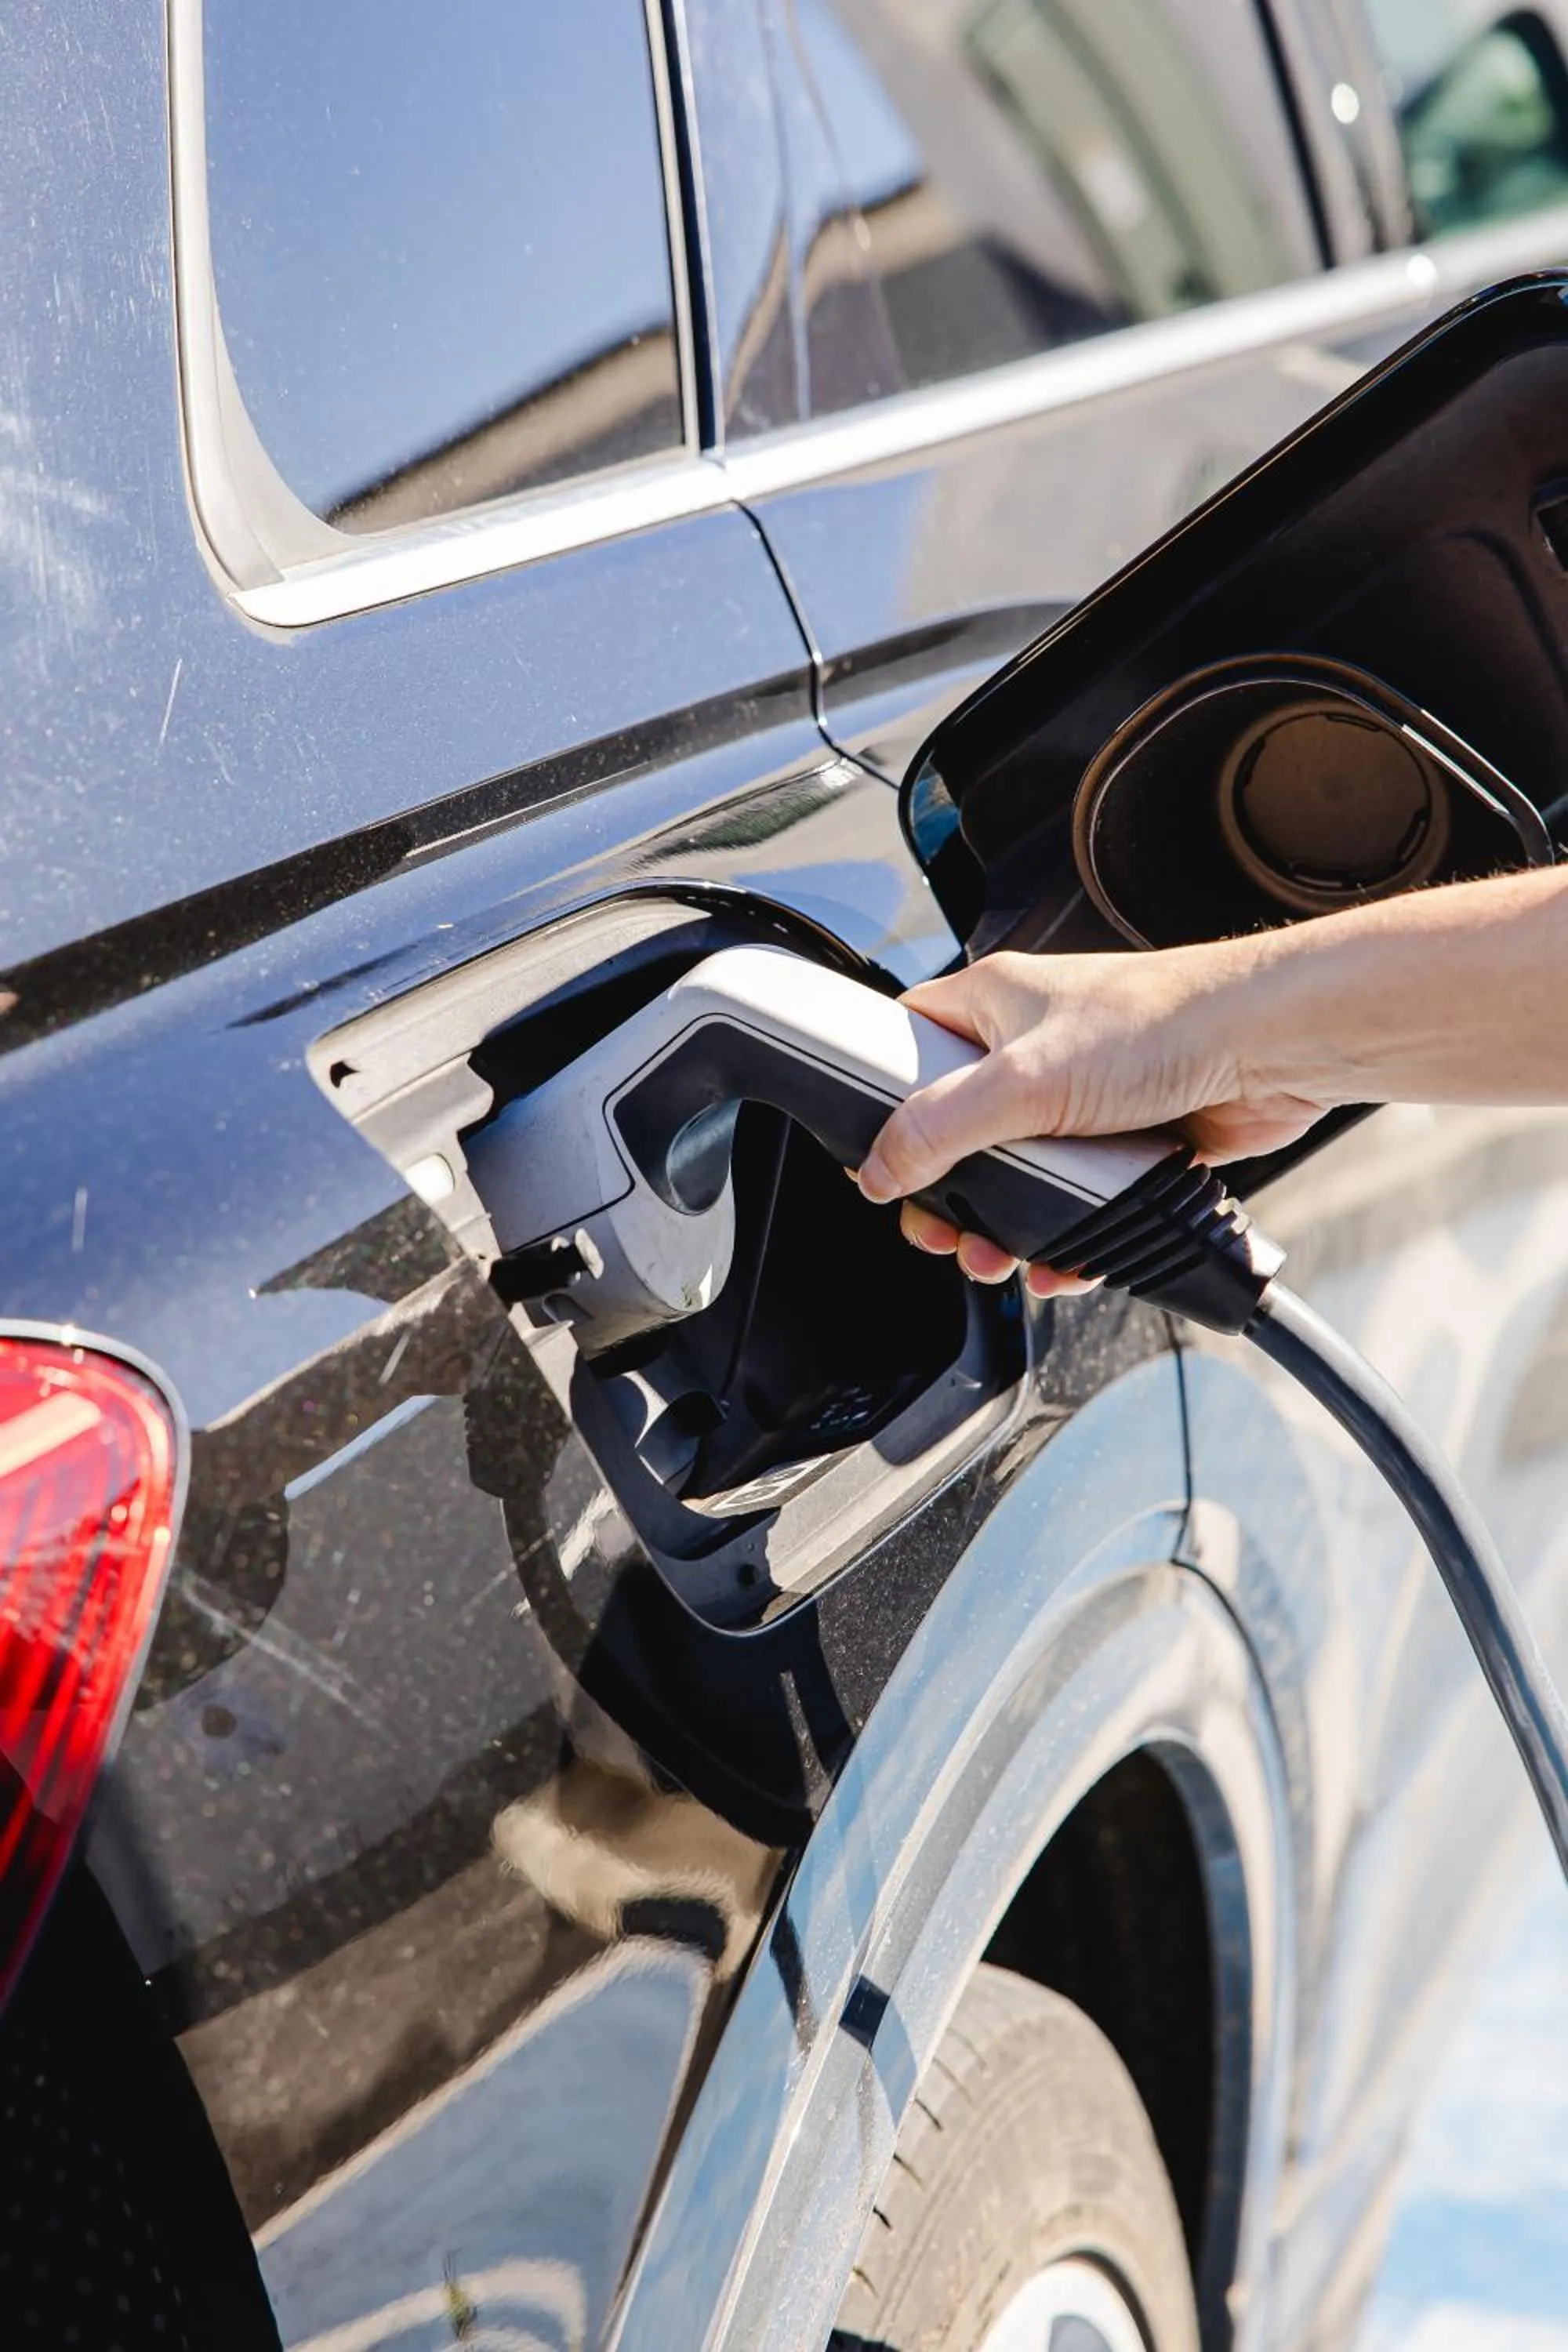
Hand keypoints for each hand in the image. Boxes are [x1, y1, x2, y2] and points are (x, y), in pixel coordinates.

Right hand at [855, 947, 1327, 1295]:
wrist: (1270, 1049)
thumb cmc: (1164, 1023)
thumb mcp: (1024, 1080)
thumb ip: (940, 1126)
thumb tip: (880, 1168)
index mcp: (992, 1005)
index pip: (902, 1047)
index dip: (880, 1107)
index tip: (876, 1164)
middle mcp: (1031, 1049)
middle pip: (954, 1132)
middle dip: (947, 1193)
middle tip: (942, 1228)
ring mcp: (1078, 1098)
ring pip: (1017, 1176)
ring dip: (1004, 1226)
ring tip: (996, 1256)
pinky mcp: (1122, 1142)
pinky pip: (1075, 1201)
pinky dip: (1063, 1238)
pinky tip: (1059, 1263)